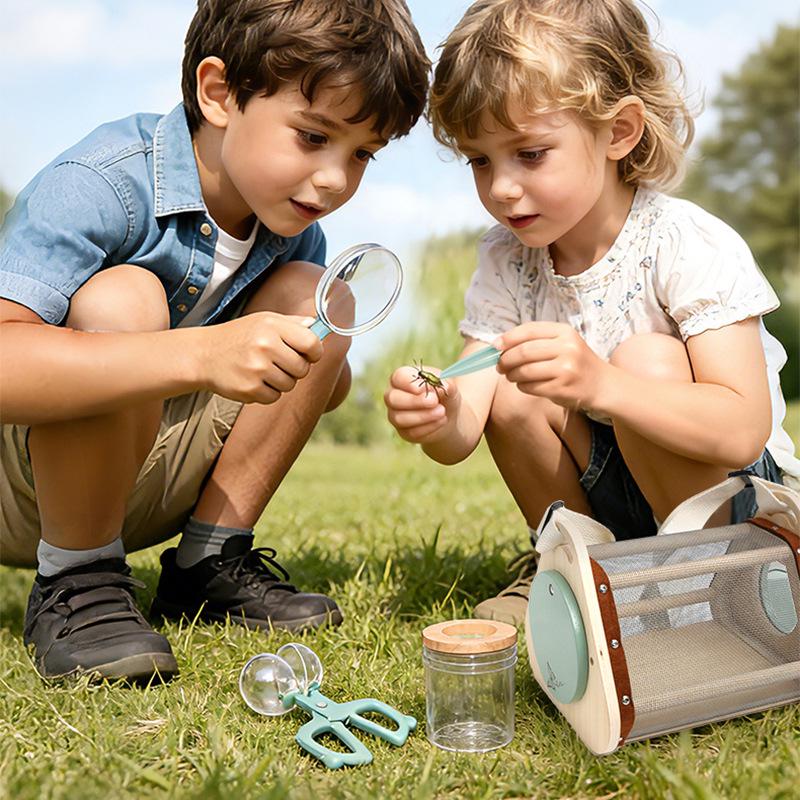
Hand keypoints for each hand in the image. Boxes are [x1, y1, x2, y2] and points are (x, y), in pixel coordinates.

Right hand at [198, 312, 322, 403]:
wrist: (204, 354)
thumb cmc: (239, 336)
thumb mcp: (264, 320)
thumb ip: (292, 323)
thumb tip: (318, 326)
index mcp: (272, 326)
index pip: (311, 343)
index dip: (314, 352)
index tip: (308, 354)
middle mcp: (265, 346)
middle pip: (303, 368)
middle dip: (296, 368)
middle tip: (280, 362)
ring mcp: (257, 369)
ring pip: (290, 385)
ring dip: (281, 381)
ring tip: (264, 370)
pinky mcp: (249, 389)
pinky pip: (274, 397)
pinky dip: (267, 392)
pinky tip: (254, 380)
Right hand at [384, 365, 459, 443]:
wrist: (447, 415)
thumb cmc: (444, 394)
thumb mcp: (449, 386)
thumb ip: (446, 384)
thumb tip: (443, 386)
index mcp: (402, 378)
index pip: (398, 377)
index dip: (409, 383)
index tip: (424, 388)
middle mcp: (394, 396)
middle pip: (392, 398)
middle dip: (414, 401)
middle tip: (434, 401)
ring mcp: (395, 415)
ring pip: (400, 418)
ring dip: (424, 416)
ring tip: (442, 412)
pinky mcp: (404, 432)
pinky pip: (411, 432)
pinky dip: (429, 427)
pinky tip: (442, 420)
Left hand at [494, 322, 610, 410]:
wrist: (603, 384)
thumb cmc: (575, 362)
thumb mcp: (563, 343)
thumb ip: (536, 340)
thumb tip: (499, 345)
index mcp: (565, 332)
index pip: (529, 330)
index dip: (508, 338)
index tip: (495, 346)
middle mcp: (567, 347)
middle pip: (524, 351)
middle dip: (506, 360)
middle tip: (499, 366)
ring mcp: (566, 368)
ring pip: (525, 370)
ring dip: (511, 375)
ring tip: (510, 376)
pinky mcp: (562, 388)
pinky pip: (531, 387)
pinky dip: (522, 386)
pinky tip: (524, 385)